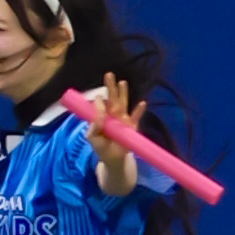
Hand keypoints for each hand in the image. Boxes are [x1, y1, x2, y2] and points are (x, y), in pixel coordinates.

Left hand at [87, 70, 145, 192]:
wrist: (113, 160)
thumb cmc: (101, 148)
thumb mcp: (92, 138)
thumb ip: (93, 126)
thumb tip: (98, 112)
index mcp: (102, 116)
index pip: (100, 105)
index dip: (99, 101)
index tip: (99, 98)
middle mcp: (112, 114)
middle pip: (112, 98)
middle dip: (111, 87)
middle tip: (108, 74)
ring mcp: (123, 119)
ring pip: (123, 103)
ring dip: (123, 93)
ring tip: (122, 82)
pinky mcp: (132, 126)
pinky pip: (136, 117)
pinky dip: (139, 111)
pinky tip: (142, 103)